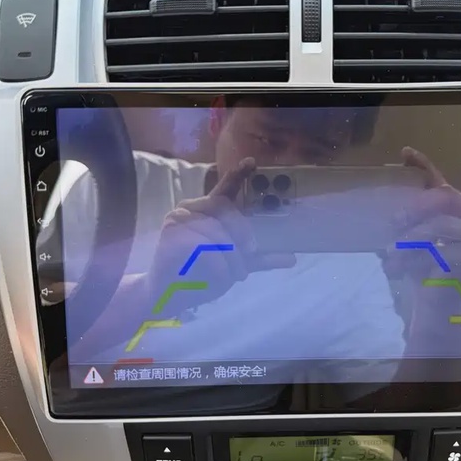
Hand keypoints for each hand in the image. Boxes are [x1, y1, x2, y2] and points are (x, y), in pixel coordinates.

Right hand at [149, 157, 294, 313]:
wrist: (170, 296)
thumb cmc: (201, 275)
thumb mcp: (235, 264)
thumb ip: (259, 258)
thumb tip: (290, 258)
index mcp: (207, 211)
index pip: (225, 188)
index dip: (238, 174)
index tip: (252, 163)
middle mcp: (191, 209)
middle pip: (226, 209)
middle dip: (242, 234)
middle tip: (251, 252)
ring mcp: (178, 221)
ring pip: (217, 233)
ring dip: (231, 258)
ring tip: (234, 275)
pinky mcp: (172, 237)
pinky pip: (205, 248)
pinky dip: (218, 266)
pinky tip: (218, 277)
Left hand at [384, 147, 460, 286]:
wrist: (435, 302)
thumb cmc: (422, 266)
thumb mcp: (407, 237)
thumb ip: (402, 218)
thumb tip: (377, 200)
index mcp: (454, 207)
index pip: (439, 180)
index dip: (424, 165)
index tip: (405, 153)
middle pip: (444, 197)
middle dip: (415, 207)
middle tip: (393, 222)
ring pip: (439, 226)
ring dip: (410, 240)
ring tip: (390, 254)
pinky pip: (440, 251)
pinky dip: (415, 261)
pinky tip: (400, 270)